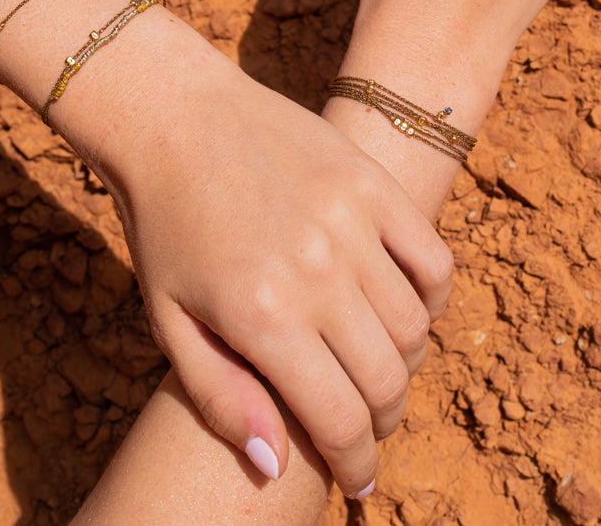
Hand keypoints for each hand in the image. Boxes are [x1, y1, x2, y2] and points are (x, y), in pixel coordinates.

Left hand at [88, 24, 454, 497]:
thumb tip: (276, 466)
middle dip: (382, 422)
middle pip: (387, 381)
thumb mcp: (170, 321)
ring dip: (404, 363)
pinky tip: (402, 308)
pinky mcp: (372, 183)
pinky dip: (431, 297)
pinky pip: (433, 260)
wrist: (176, 118)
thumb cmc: (166, 226)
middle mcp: (316, 271)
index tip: (359, 480)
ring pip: (415, 327)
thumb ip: (222, 398)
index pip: (341, 421)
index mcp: (262, 316)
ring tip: (376, 366)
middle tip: (366, 426)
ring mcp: (352, 221)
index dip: (357, 465)